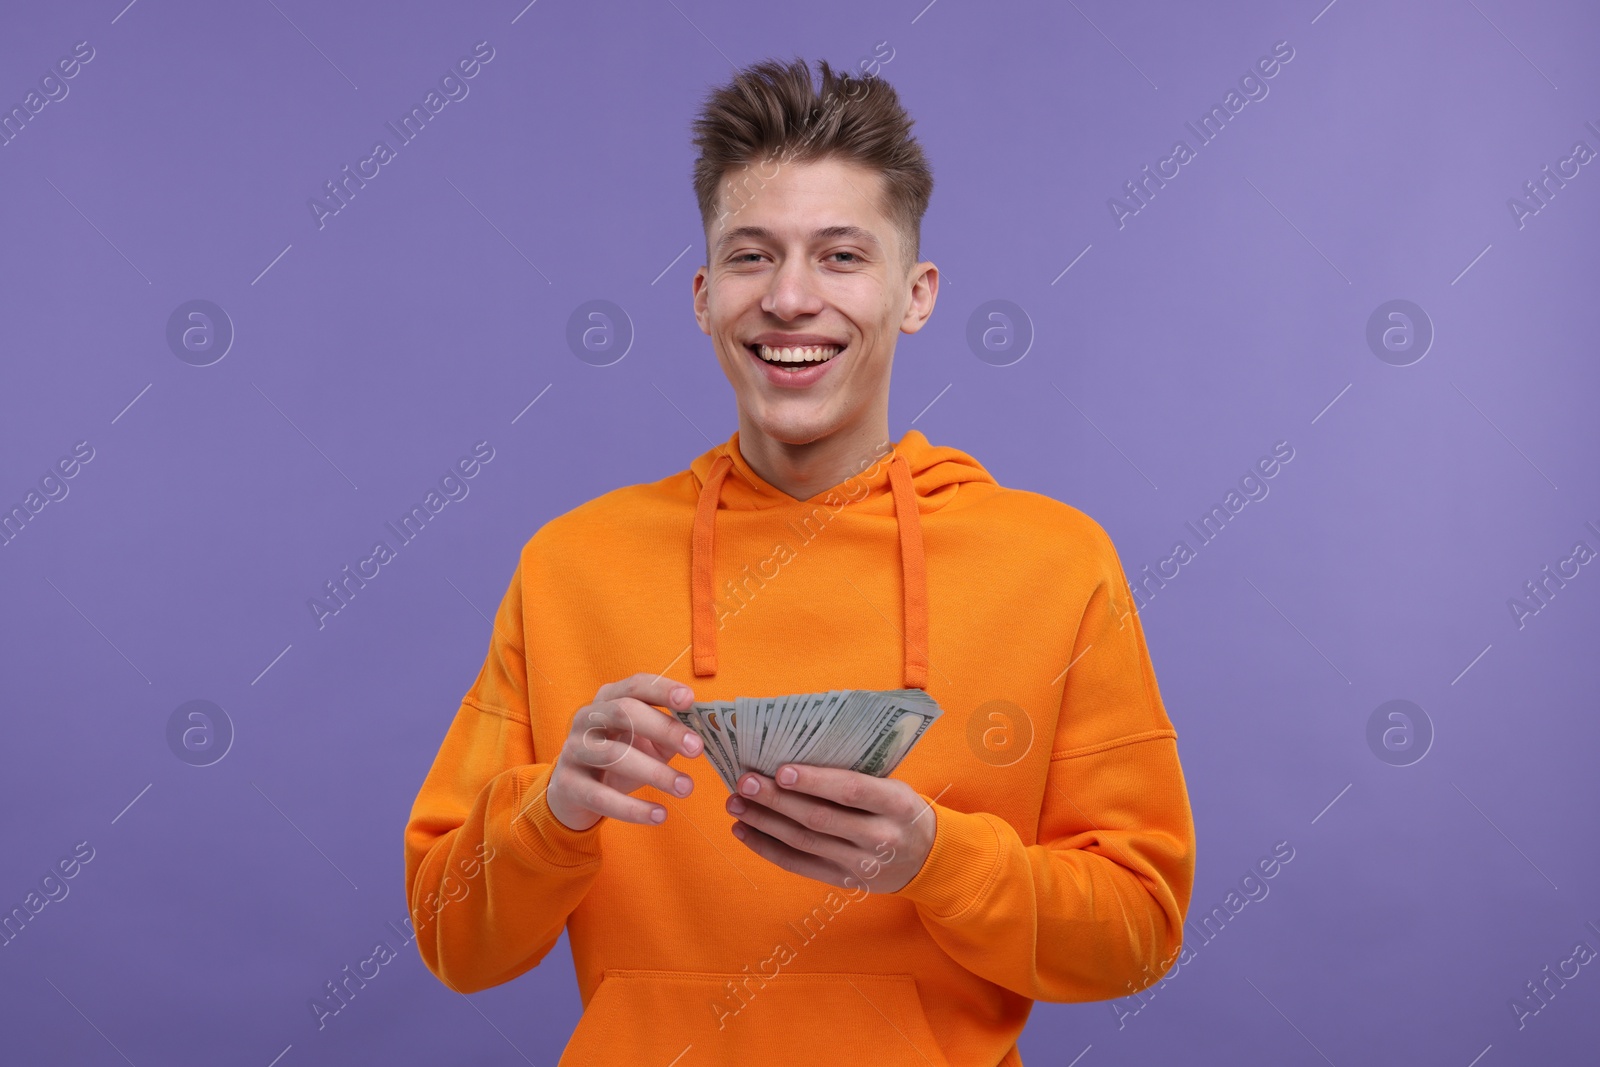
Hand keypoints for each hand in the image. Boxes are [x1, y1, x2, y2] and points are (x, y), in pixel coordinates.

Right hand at [544, 673, 702, 831]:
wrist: (573, 791)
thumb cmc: (619, 757)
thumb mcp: (644, 741)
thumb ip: (668, 734)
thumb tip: (700, 736)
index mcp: (608, 699)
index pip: (636, 685)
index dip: (662, 690)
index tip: (690, 700)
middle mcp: (587, 718)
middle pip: (624, 713)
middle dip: (664, 729)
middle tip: (697, 748)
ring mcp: (574, 750)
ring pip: (614, 756)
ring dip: (655, 772)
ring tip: (686, 788)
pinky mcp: (568, 784)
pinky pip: (601, 796)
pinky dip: (633, 809)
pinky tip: (660, 815)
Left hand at [725, 764, 935, 893]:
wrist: (927, 858)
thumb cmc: (901, 809)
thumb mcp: (894, 786)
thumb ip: (857, 774)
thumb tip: (797, 751)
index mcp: (897, 805)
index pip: (851, 791)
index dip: (815, 781)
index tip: (781, 769)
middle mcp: (880, 837)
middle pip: (819, 818)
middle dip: (777, 800)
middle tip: (745, 782)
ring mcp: (861, 863)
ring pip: (803, 842)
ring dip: (764, 822)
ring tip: (736, 803)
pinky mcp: (844, 880)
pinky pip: (799, 865)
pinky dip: (768, 848)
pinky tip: (744, 831)